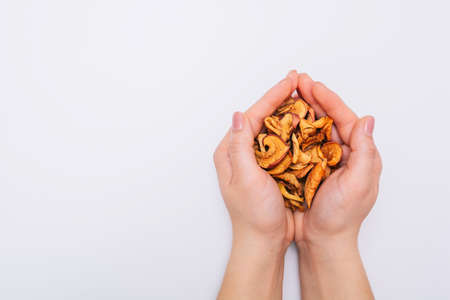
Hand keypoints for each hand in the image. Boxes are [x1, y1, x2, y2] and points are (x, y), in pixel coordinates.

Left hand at [214, 71, 297, 299]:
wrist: (263, 241)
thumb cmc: (254, 215)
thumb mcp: (245, 179)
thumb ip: (240, 147)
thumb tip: (238, 115)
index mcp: (230, 152)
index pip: (252, 116)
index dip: (272, 96)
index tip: (289, 81)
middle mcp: (240, 152)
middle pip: (261, 117)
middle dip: (279, 98)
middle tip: (296, 80)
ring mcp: (254, 160)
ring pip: (271, 127)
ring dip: (286, 110)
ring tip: (301, 94)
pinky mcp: (267, 168)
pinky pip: (279, 141)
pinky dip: (291, 129)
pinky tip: (303, 121)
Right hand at [293, 75, 381, 247]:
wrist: (322, 240)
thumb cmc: (342, 217)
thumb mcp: (359, 183)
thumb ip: (365, 152)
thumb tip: (367, 120)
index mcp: (358, 154)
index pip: (344, 118)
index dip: (328, 100)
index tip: (312, 85)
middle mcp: (340, 153)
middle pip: (326, 118)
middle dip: (312, 99)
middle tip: (297, 82)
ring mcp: (322, 159)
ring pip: (311, 128)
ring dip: (300, 111)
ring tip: (288, 95)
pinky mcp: (306, 167)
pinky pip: (299, 143)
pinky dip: (291, 130)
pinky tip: (280, 121)